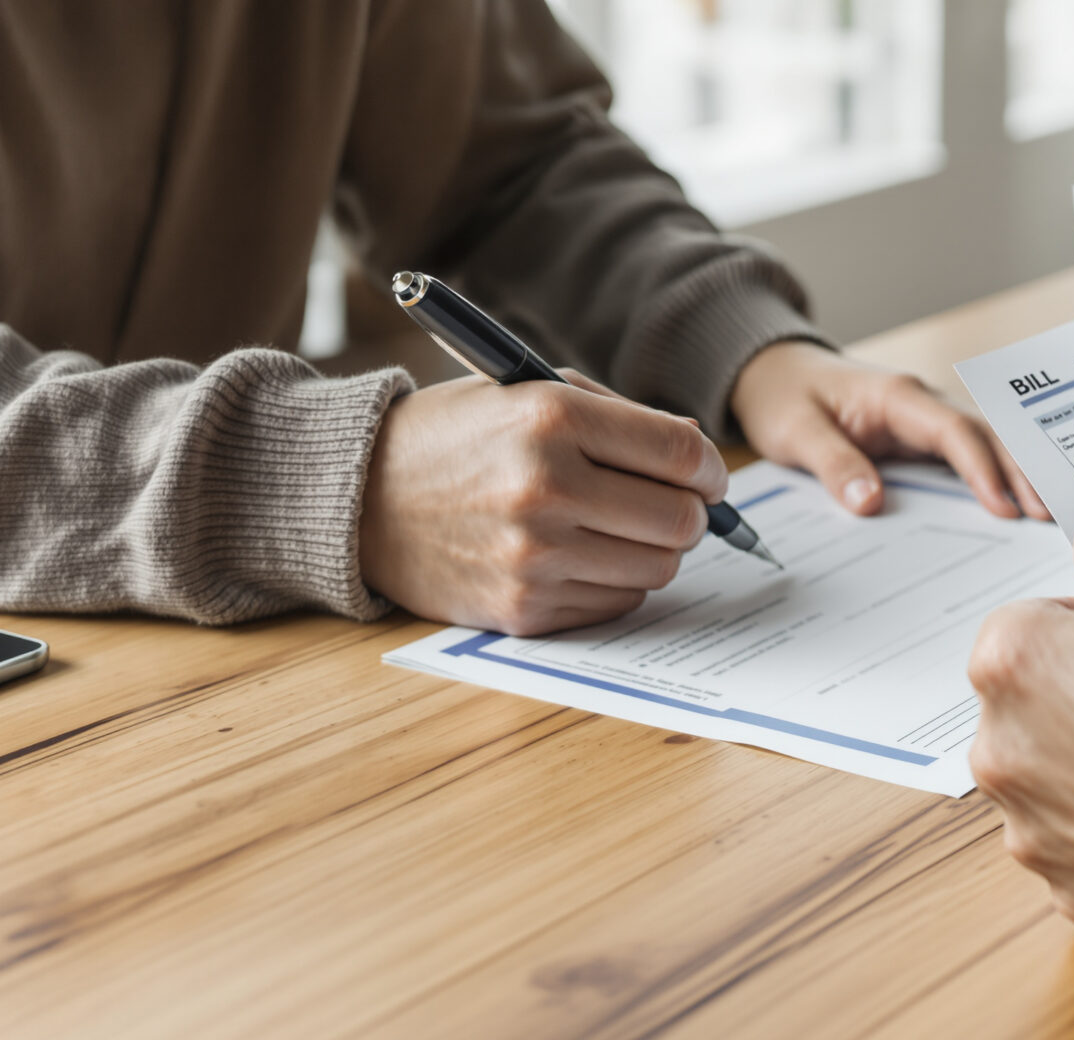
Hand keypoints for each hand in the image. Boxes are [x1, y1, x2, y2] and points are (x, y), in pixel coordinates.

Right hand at [359, 371, 725, 635]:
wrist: (358, 497)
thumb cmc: (458, 437)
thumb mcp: (530, 394)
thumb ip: (620, 418)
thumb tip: (700, 458)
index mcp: (552, 419)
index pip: (681, 456)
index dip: (711, 469)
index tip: (708, 476)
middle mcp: (545, 488)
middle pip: (680, 520)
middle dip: (691, 514)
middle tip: (673, 506)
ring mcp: (533, 556)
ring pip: (657, 569)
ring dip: (655, 551)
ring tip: (620, 528)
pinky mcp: (522, 608)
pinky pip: (616, 603)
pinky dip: (615, 582)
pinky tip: (581, 556)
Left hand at [730, 341, 1047, 518]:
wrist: (775, 373)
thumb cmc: (785, 397)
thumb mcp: (795, 432)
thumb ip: (833, 464)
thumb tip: (871, 502)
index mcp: (897, 397)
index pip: (953, 431)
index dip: (982, 468)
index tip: (1003, 507)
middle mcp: (923, 404)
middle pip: (986, 436)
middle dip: (1021, 473)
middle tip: (1048, 514)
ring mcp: (928, 421)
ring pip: (986, 445)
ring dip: (1018, 476)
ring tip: (1048, 515)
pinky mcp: (924, 439)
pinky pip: (970, 457)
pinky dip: (997, 479)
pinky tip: (1019, 508)